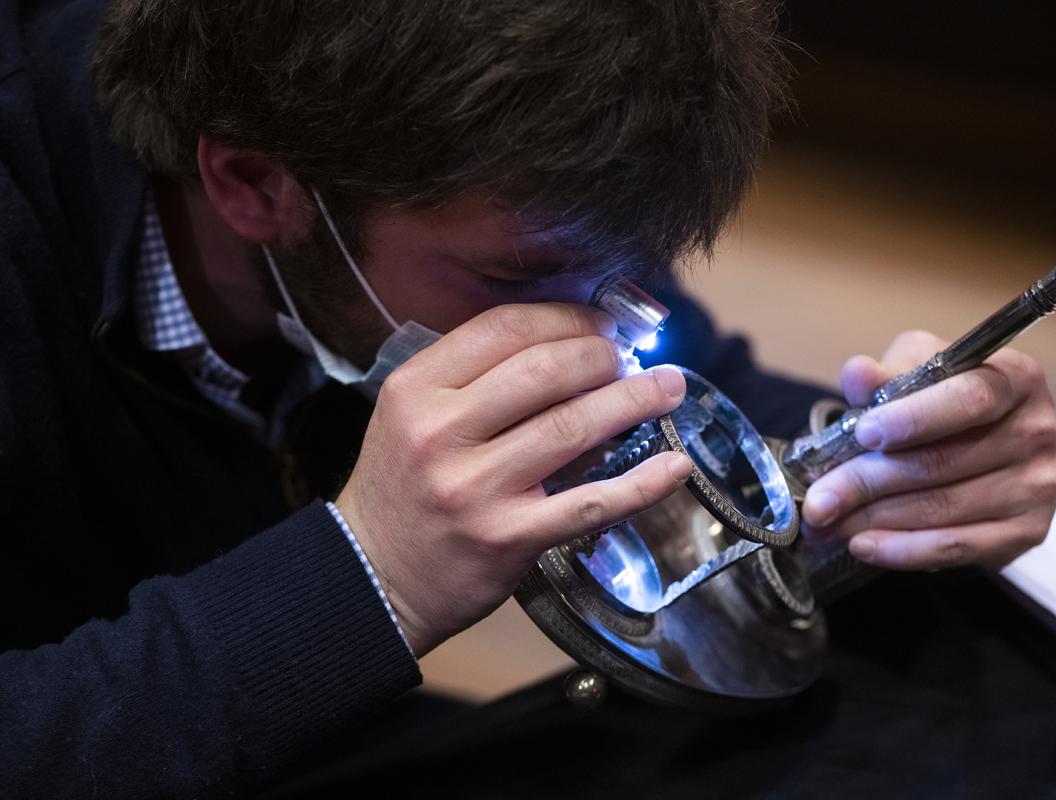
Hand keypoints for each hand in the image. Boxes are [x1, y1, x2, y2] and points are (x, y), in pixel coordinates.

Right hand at [336, 303, 690, 656]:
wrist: (373, 578)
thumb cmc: (402, 490)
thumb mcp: (413, 416)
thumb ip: (475, 379)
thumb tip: (570, 348)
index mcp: (416, 389)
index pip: (505, 328)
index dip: (567, 319)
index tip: (602, 324)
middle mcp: (441, 432)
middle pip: (547, 371)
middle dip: (606, 356)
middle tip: (634, 359)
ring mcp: (476, 487)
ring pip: (574, 427)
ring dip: (635, 401)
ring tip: (667, 388)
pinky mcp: (509, 537)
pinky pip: (591, 502)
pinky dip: (642, 483)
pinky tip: (674, 466)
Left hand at [801, 330, 1055, 570]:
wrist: (979, 441)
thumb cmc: (941, 398)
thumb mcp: (915, 368)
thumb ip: (887, 373)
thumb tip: (858, 374)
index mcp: (1016, 378)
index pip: (968, 399)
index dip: (914, 418)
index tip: (863, 433)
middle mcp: (1036, 431)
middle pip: (942, 462)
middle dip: (866, 482)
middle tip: (815, 501)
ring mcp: (1037, 487)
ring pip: (942, 509)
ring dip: (872, 521)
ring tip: (823, 525)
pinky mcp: (1027, 532)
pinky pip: (956, 547)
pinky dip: (902, 550)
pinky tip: (863, 545)